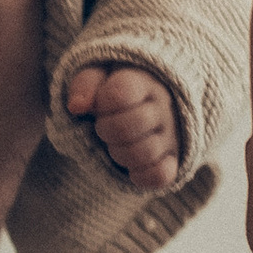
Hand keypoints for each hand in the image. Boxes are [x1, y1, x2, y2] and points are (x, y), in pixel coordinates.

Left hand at [67, 61, 182, 190]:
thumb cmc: (117, 90)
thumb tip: (76, 107)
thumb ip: (85, 84)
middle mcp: (163, 107)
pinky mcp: (175, 159)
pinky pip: (160, 175)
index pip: (119, 93)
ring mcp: (172, 135)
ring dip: (120, 155)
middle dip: (106, 131)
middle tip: (105, 128)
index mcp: (144, 82)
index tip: (102, 105)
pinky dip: (140, 176)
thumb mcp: (99, 77)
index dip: (102, 104)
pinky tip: (132, 166)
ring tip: (118, 145)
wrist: (151, 105)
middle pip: (127, 127)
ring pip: (143, 154)